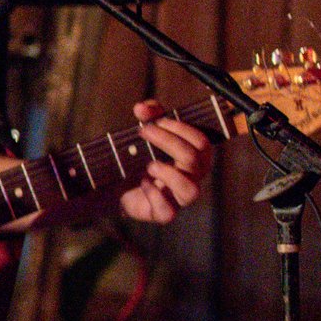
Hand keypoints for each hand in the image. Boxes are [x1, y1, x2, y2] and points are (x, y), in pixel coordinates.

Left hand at [119, 98, 213, 223]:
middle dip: (169, 142)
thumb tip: (143, 108)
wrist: (119, 185)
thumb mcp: (147, 131)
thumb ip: (149, 115)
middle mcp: (192, 177)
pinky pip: (168, 211)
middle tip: (144, 132)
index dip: (180, 129)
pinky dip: (154, 195)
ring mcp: (179, 197)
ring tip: (150, 165)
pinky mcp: (163, 213)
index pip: (201, 142)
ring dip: (169, 174)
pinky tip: (142, 183)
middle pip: (194, 160)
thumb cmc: (141, 155)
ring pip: (190, 191)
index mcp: (195, 157)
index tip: (156, 121)